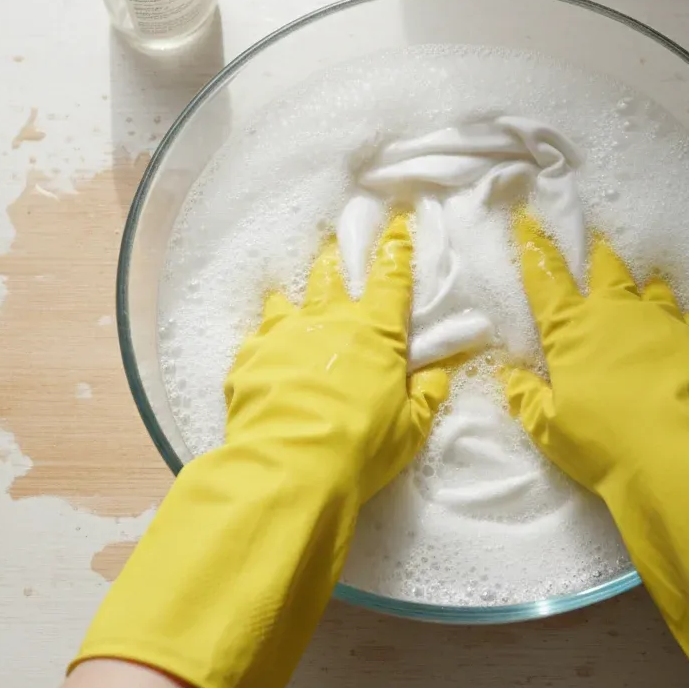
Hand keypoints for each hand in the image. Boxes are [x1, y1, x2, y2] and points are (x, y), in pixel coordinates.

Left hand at [226, 214, 448, 501]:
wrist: (290, 465)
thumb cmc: (362, 445)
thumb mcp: (410, 429)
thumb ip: (425, 396)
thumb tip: (438, 375)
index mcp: (375, 332)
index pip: (391, 278)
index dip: (397, 247)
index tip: (398, 222)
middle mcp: (328, 320)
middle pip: (332, 273)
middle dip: (337, 256)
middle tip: (336, 247)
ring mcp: (284, 335)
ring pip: (288, 300)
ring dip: (295, 300)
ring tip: (291, 304)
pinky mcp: (250, 357)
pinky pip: (258, 340)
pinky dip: (265, 345)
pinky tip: (264, 359)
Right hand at [508, 214, 688, 687]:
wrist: (682, 454)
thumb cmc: (604, 442)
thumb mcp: (550, 430)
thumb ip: (528, 398)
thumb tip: (509, 375)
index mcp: (573, 330)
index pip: (546, 279)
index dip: (533, 247)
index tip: (528, 219)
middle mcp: (618, 314)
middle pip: (606, 271)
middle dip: (599, 256)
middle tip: (599, 245)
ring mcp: (664, 323)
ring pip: (653, 290)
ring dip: (646, 287)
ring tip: (647, 285)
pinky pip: (688, 321)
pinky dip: (681, 323)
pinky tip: (683, 331)